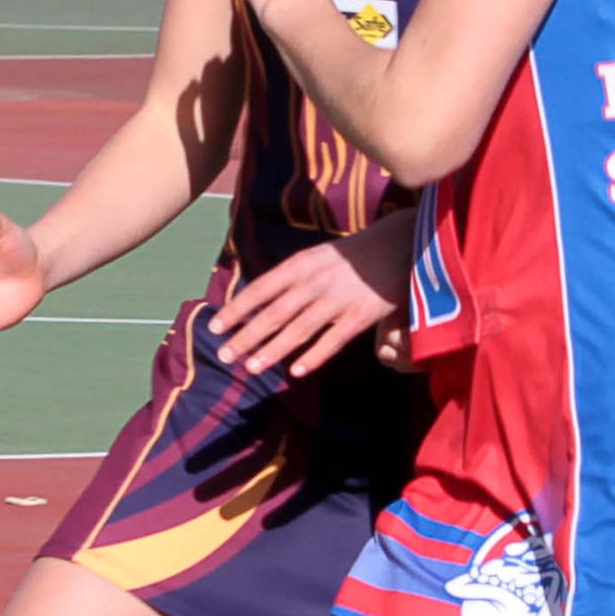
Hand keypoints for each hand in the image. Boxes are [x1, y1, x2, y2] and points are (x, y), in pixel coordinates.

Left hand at [208, 216, 414, 377]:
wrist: (400, 244)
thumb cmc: (353, 255)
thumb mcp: (317, 256)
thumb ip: (291, 278)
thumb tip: (258, 301)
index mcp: (301, 264)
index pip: (260, 289)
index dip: (236, 310)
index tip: (214, 328)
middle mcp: (315, 281)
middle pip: (274, 313)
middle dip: (246, 336)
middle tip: (224, 356)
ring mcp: (338, 299)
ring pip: (298, 329)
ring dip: (272, 350)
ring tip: (250, 367)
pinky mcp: (361, 315)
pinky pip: (333, 340)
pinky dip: (313, 356)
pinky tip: (295, 371)